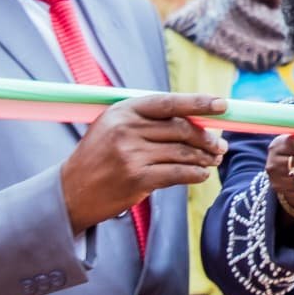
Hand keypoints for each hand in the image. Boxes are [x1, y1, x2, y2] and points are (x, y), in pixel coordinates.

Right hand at [58, 94, 228, 233]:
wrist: (72, 192)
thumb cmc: (99, 158)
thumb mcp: (114, 127)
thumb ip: (148, 120)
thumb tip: (195, 119)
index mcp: (123, 110)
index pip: (169, 102)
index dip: (198, 102)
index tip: (221, 104)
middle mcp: (127, 129)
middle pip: (181, 128)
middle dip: (207, 137)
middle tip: (221, 145)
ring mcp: (132, 154)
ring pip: (183, 152)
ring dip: (204, 157)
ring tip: (214, 160)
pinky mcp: (138, 178)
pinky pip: (179, 173)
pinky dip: (196, 174)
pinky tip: (202, 174)